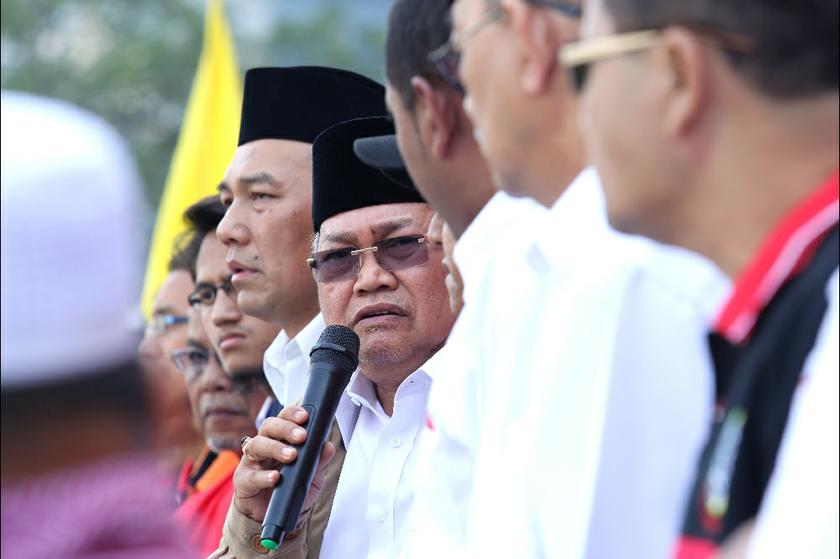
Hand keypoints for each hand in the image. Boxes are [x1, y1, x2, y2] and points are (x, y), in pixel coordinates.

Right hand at [232, 404, 335, 522]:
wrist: (271, 516)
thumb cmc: (289, 489)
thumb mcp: (311, 477)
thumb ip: (319, 462)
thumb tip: (328, 447)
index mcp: (280, 439)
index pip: (283, 418)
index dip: (292, 414)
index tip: (305, 416)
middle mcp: (264, 445)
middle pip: (268, 426)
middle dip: (285, 428)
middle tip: (302, 436)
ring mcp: (251, 462)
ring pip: (257, 445)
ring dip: (275, 448)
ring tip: (292, 456)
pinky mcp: (243, 481)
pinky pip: (250, 475)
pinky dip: (263, 476)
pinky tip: (275, 478)